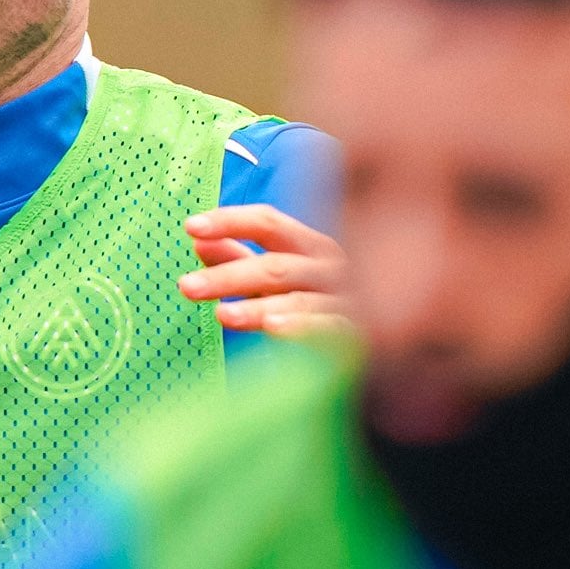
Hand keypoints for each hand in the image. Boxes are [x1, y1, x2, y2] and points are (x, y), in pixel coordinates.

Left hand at [179, 205, 348, 338]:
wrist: (383, 347)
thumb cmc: (316, 305)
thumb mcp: (274, 281)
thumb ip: (239, 260)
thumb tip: (199, 241)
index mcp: (311, 245)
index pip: (268, 223)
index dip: (230, 221)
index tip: (191, 227)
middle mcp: (332, 267)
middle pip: (275, 265)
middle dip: (228, 275)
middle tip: (186, 286)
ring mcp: (349, 300)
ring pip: (298, 299)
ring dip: (257, 307)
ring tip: (222, 315)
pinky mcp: (360, 334)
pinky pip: (330, 329)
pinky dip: (302, 328)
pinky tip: (274, 329)